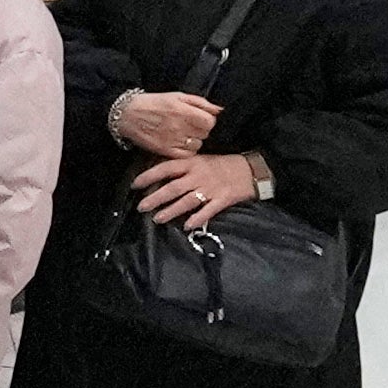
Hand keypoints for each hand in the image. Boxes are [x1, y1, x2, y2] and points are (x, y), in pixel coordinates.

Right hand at [110, 88, 222, 158]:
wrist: (127, 114)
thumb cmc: (153, 103)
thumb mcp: (177, 96)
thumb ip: (201, 103)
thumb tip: (220, 110)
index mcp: (184, 111)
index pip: (210, 122)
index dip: (207, 120)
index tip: (200, 119)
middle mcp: (180, 126)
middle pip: (205, 134)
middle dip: (200, 130)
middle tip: (190, 126)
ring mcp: (172, 140)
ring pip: (197, 145)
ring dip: (193, 141)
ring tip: (183, 135)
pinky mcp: (165, 150)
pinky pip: (185, 155)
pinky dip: (186, 150)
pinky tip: (179, 143)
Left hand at [130, 148, 265, 229]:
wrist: (252, 169)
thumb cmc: (223, 165)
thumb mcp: (200, 160)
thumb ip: (182, 168)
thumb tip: (158, 174)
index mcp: (192, 164)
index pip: (166, 168)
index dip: (149, 176)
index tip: (135, 185)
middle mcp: (199, 176)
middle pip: (172, 188)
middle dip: (155, 198)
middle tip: (140, 207)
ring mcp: (211, 188)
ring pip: (186, 201)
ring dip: (170, 211)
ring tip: (157, 219)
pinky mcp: (223, 199)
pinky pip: (208, 211)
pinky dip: (197, 219)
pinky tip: (186, 226)